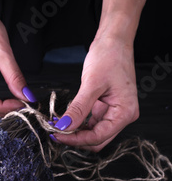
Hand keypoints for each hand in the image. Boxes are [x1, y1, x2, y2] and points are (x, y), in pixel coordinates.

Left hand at [51, 37, 138, 151]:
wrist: (113, 41)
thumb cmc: (110, 57)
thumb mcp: (91, 83)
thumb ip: (78, 108)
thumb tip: (64, 126)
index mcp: (125, 112)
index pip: (99, 137)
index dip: (76, 139)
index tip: (57, 135)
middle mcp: (122, 115)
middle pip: (98, 139)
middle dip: (76, 138)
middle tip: (55, 132)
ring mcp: (114, 112)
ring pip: (93, 133)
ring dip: (76, 132)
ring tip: (58, 125)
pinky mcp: (106, 107)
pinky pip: (91, 122)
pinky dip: (79, 123)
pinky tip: (66, 119)